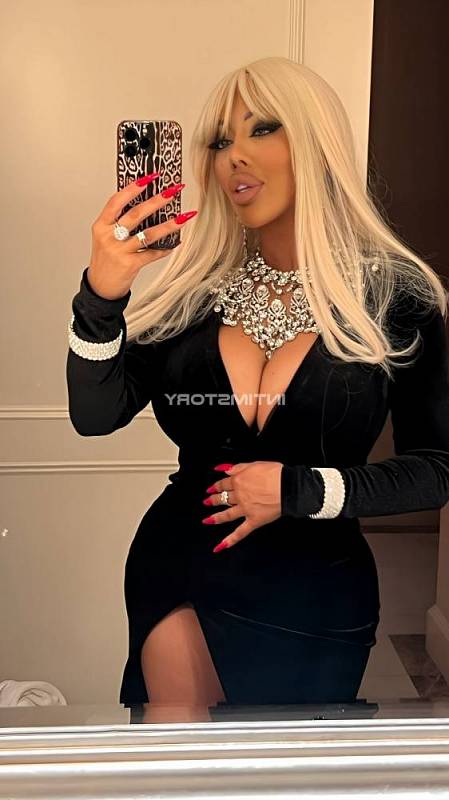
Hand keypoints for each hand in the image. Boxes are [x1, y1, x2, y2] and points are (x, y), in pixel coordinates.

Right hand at [87, 173, 196, 299]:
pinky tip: (175, 243)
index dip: (133, 188)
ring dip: (168, 225)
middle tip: (173, 191)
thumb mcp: (105, 236)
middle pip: (136, 214)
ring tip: (183, 217)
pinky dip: (165, 249)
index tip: (149, 177)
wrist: (100, 285)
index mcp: (101, 225)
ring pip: (148, 234)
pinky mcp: (130, 264)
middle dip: (157, 200)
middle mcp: (109, 236)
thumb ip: (119, 221)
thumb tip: (145, 204)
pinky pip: (151, 253)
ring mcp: (119, 251)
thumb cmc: (105, 259)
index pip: (117, 201)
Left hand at [202, 461, 282, 550]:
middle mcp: (239, 496)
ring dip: (216, 517)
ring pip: (227, 515)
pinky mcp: (254, 521)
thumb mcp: (255, 464)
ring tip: (207, 520)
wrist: (288, 486)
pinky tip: (220, 546)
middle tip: (207, 502)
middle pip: (223, 498)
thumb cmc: (275, 474)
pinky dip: (230, 540)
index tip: (211, 488)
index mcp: (239, 480)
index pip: (224, 483)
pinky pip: (240, 532)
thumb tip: (224, 469)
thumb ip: (238, 467)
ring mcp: (245, 509)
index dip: (216, 485)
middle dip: (213, 500)